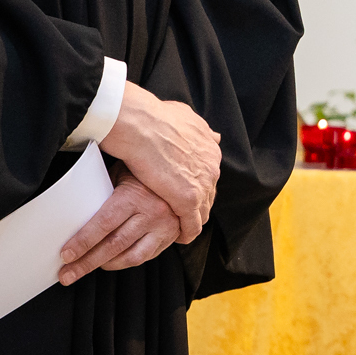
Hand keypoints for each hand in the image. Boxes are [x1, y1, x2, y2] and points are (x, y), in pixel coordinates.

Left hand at [58, 172, 180, 285]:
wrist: (182, 172)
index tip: (66, 254)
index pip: (104, 223)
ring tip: (84, 269)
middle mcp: (152, 213)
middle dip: (86, 262)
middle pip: (114, 245)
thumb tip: (72, 208)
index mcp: (136, 195)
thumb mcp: (121, 173)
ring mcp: (163, 227)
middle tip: (66, 274)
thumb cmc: (144, 171)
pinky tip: (110, 261)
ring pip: (130, 257)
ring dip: (104, 266)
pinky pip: (144, 257)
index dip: (83, 241)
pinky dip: (124, 262)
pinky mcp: (170, 237)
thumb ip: (102, 191)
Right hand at [99, 84, 219, 242]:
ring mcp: (202, 185)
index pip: (208, 175)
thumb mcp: (186, 116)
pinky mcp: (188, 200)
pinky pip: (192, 224)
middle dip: (198, 203)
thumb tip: (212, 135)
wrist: (143, 125)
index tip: (187, 190)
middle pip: (209, 193)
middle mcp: (211, 167)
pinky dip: (187, 232)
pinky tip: (179, 237)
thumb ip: (199, 128)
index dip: (198, 184)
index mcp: (210, 149)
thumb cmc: (155, 118)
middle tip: (184, 212)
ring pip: (202, 211)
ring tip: (181, 228)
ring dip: (193, 220)